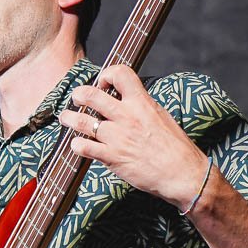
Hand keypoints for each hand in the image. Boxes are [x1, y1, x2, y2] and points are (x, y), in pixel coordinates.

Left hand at [59, 63, 209, 211]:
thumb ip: (141, 106)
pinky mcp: (113, 157)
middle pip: (91, 95)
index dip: (107, 75)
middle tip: (78, 98)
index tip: (104, 84)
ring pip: (82, 121)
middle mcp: (127, 116)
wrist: (182, 173)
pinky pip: (84, 147)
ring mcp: (118, 137)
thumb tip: (129, 99)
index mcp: (142, 103)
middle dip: (79, 94)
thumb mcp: (160, 116)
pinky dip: (77, 145)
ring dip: (69, 118)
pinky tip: (77, 144)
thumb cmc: (175, 147)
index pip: (120, 73)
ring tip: (65, 118)